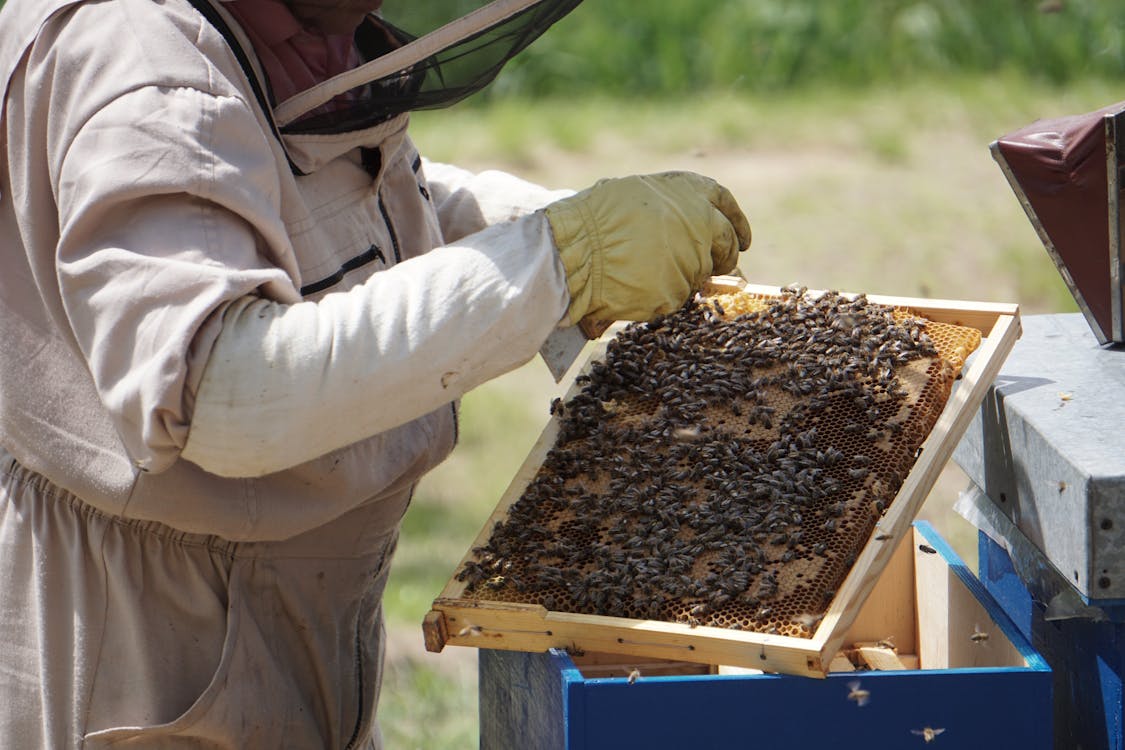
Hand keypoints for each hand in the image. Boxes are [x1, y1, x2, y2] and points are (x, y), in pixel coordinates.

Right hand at [544, 171, 750, 325]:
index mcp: (690, 191)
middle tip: (714, 265)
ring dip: (681, 275)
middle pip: (724, 242)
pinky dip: (661, 294)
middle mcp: (699, 222)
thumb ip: (670, 207)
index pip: (724, 204)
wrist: (573, 248)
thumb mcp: (636, 194)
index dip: (736, 222)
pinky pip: (675, 296)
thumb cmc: (595, 218)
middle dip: (722, 256)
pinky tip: (636, 284)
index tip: (741, 238)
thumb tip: (689, 226)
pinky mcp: (676, 290)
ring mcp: (691, 258)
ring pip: (698, 273)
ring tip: (644, 269)